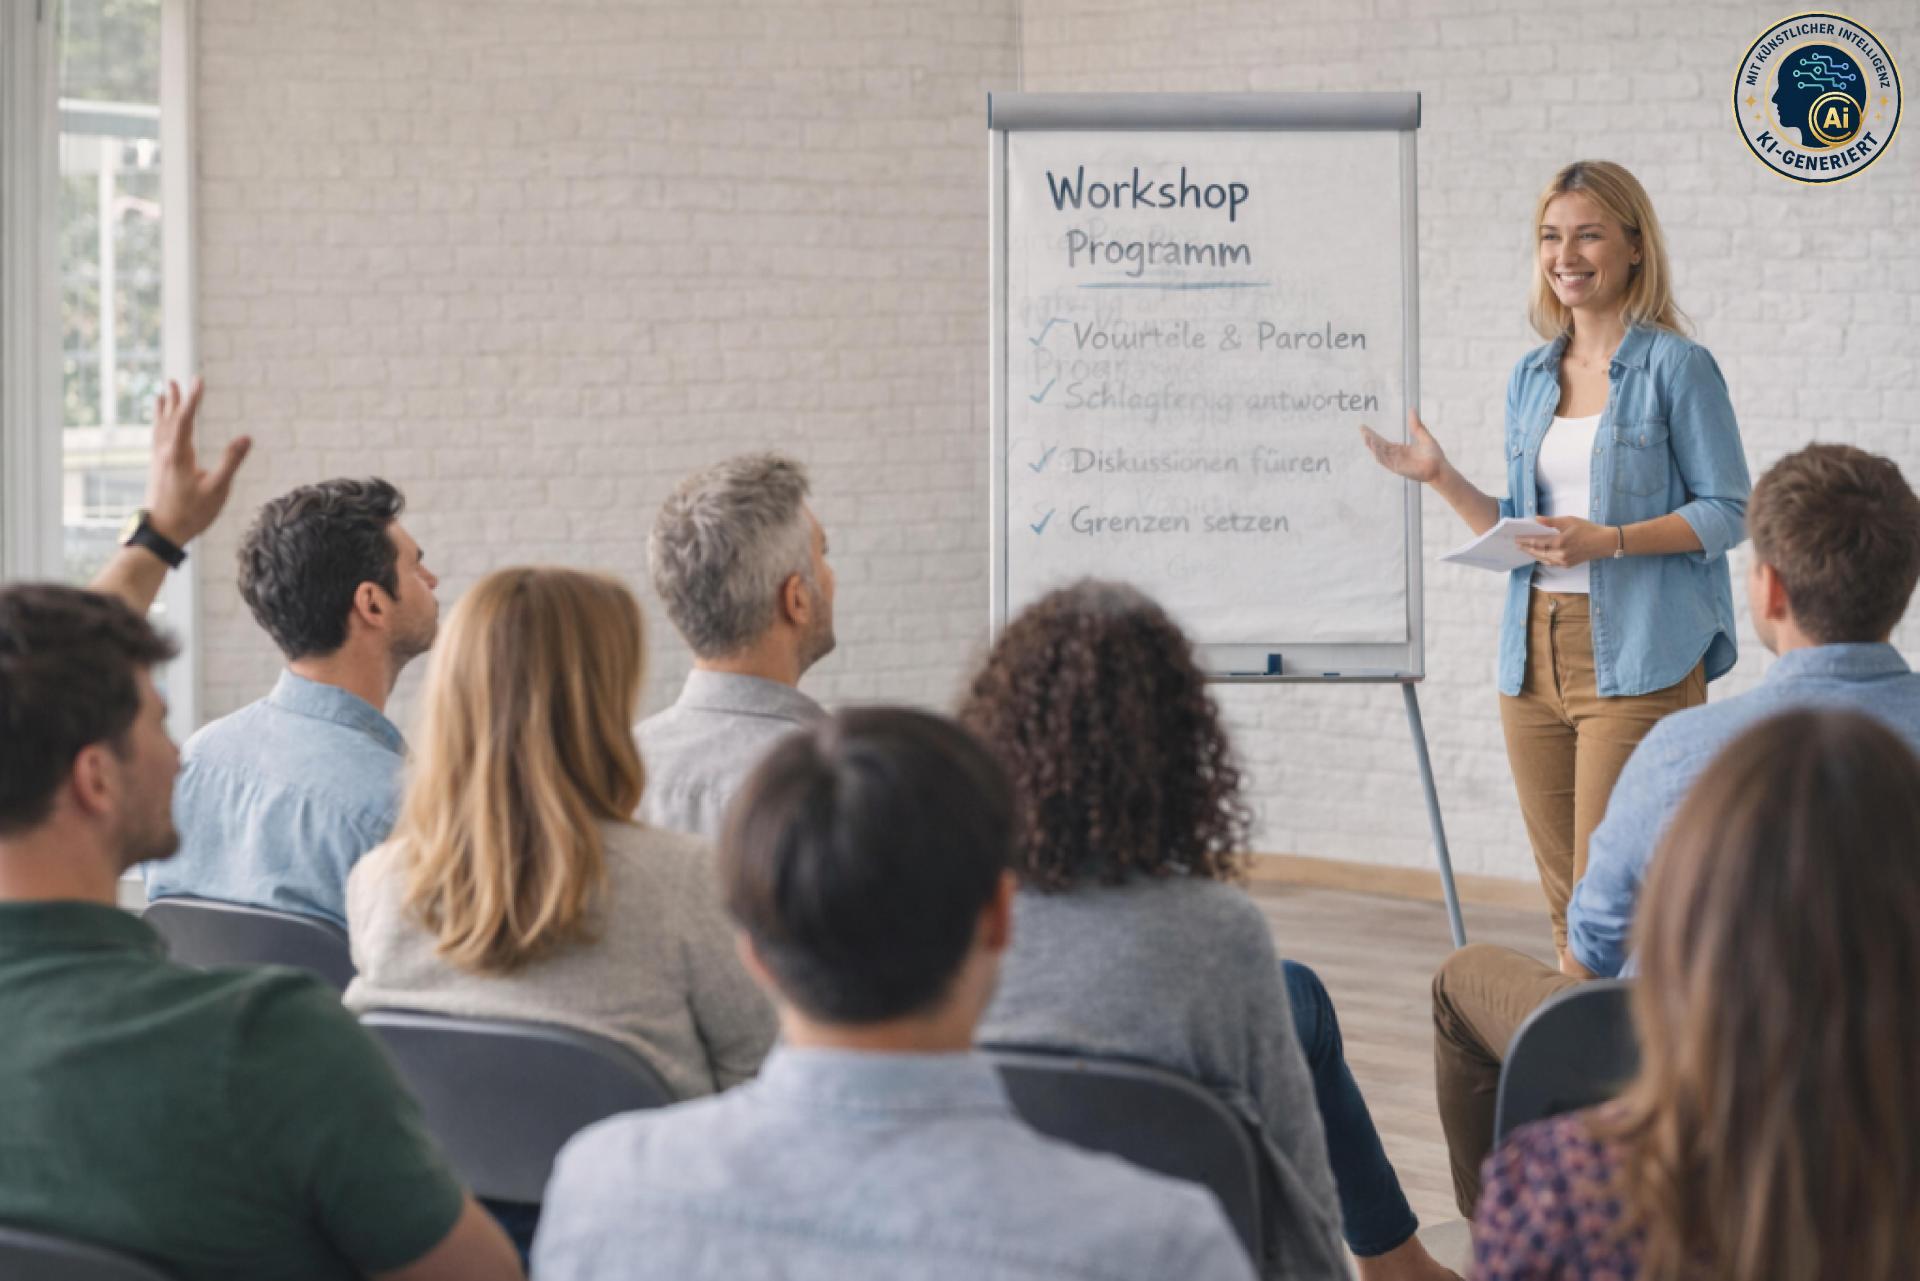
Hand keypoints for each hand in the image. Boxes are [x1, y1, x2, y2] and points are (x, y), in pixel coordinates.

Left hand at [143, 378, 251, 545]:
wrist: (162, 532)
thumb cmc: (191, 513)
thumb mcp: (217, 489)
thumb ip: (231, 461)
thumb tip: (246, 437)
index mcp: (179, 454)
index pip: (186, 419)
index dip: (193, 398)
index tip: (199, 379)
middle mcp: (165, 452)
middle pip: (170, 419)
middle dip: (176, 399)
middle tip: (177, 380)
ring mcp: (158, 460)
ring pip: (160, 427)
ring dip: (163, 409)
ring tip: (162, 394)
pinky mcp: (157, 468)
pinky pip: (156, 438)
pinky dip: (158, 425)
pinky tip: (159, 426)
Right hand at [1359, 410, 1446, 484]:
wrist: (1440, 468)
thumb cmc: (1434, 455)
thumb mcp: (1423, 435)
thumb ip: (1416, 425)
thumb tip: (1412, 409)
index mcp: (1400, 450)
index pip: (1383, 442)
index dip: (1373, 435)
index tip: (1364, 427)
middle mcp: (1396, 457)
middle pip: (1378, 447)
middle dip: (1369, 439)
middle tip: (1361, 429)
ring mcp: (1396, 464)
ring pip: (1380, 455)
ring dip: (1372, 446)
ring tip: (1366, 437)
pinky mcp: (1399, 469)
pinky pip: (1386, 462)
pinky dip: (1380, 455)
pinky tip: (1375, 447)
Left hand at [1517, 516, 1613, 568]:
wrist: (1604, 542)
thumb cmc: (1588, 529)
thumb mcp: (1569, 521)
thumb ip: (1551, 521)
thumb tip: (1536, 519)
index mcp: (1559, 542)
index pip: (1537, 542)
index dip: (1525, 541)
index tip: (1516, 539)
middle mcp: (1560, 554)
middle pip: (1538, 553)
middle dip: (1527, 549)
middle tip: (1517, 545)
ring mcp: (1564, 561)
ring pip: (1544, 559)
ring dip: (1534, 554)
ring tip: (1526, 550)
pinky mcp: (1568, 565)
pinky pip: (1551, 563)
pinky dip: (1543, 558)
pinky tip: (1539, 555)